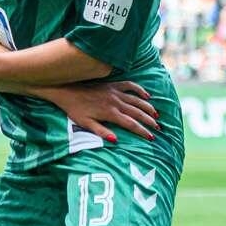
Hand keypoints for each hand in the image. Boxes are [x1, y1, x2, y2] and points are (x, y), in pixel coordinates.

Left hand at [40, 80, 158, 142]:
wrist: (66, 91)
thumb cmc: (74, 110)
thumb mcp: (85, 124)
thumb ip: (100, 131)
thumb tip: (115, 140)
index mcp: (110, 113)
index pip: (131, 124)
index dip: (142, 131)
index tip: (151, 137)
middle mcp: (115, 102)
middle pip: (137, 112)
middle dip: (149, 121)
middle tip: (158, 128)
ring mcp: (115, 92)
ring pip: (136, 100)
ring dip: (148, 107)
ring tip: (156, 115)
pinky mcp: (112, 85)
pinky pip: (130, 86)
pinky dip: (140, 90)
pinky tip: (147, 95)